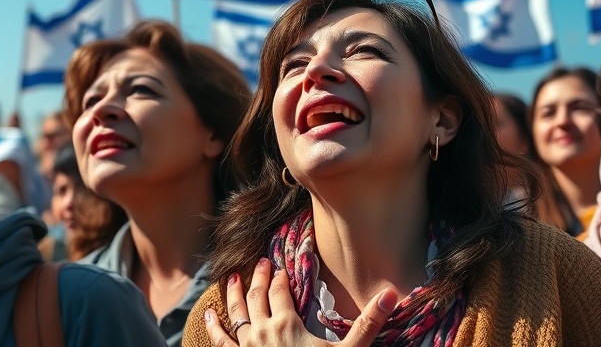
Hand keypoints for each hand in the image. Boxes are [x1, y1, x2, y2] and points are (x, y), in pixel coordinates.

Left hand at [203, 258, 397, 346]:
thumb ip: (368, 324)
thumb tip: (392, 293)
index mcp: (288, 324)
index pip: (279, 291)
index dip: (279, 277)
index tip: (280, 266)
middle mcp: (263, 331)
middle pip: (257, 296)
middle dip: (258, 277)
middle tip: (261, 262)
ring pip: (237, 314)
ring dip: (235, 294)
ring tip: (233, 278)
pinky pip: (221, 342)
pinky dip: (214, 327)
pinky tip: (208, 316)